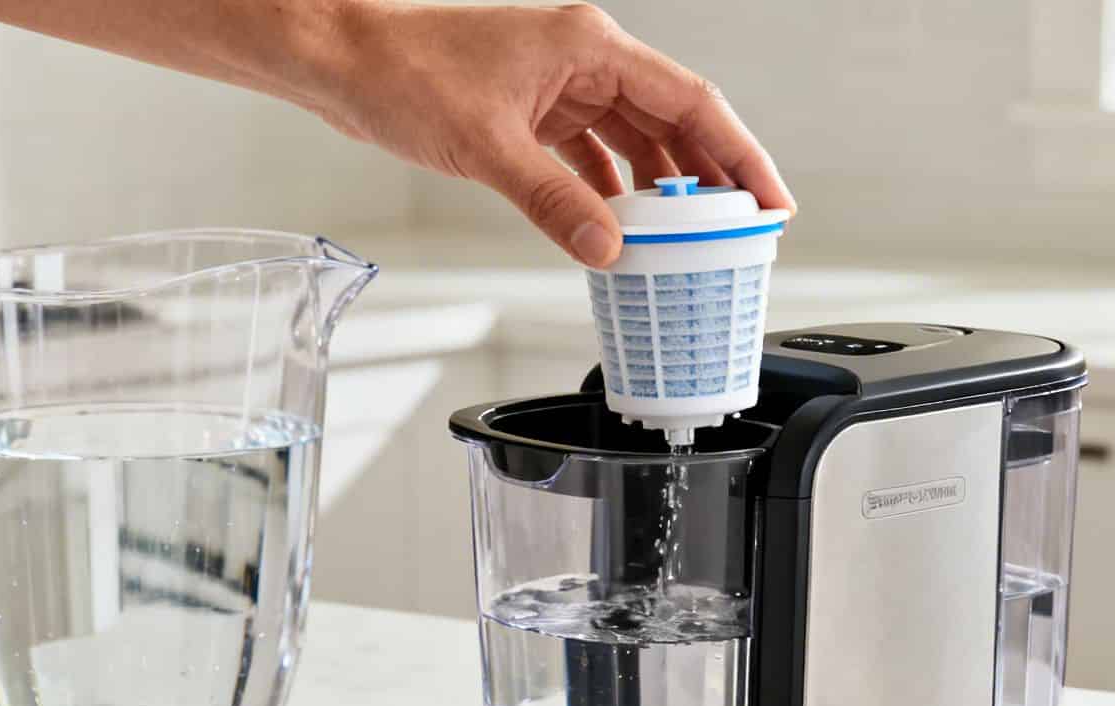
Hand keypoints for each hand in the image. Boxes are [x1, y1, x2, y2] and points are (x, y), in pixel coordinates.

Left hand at [304, 3, 794, 265]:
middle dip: (712, 176)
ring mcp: (560, 83)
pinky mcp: (535, 108)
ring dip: (662, 189)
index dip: (740, 153)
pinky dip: (613, 191)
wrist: (343, 61)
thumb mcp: (489, 148)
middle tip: (745, 230)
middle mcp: (585, 58)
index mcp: (591, 46)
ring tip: (691, 238)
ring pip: (636, 139)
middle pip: (674, 121)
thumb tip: (609, 250)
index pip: (691, 102)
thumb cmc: (404, 74)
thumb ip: (556, 203)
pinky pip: (594, 152)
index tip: (771, 199)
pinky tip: (624, 227)